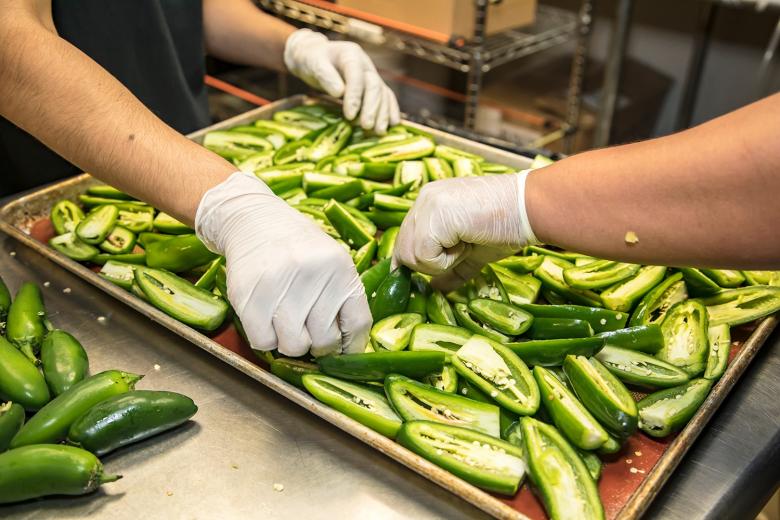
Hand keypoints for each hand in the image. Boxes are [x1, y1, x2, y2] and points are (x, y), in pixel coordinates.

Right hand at [196, 172, 370, 356]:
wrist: (252, 219)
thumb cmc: (297, 247)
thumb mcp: (331, 261)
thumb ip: (344, 296)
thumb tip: (351, 346)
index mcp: (340, 267)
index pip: (357, 324)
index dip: (352, 346)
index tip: (343, 350)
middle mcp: (313, 275)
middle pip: (325, 341)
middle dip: (318, 344)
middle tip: (308, 331)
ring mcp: (279, 285)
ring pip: (294, 346)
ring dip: (290, 342)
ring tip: (286, 322)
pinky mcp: (248, 296)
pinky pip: (263, 342)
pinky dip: (265, 338)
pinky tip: (266, 319)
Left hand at [284, 29, 399, 132]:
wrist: (317, 56)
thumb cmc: (313, 60)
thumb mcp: (313, 64)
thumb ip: (325, 75)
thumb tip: (339, 92)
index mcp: (351, 55)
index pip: (357, 76)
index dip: (355, 96)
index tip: (349, 115)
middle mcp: (365, 65)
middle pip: (374, 86)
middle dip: (371, 108)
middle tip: (366, 126)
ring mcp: (372, 75)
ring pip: (383, 94)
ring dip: (382, 113)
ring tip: (378, 132)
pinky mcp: (373, 86)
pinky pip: (386, 97)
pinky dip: (390, 110)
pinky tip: (392, 124)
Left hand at [393, 172, 538, 291]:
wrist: (530, 209)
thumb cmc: (507, 226)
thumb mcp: (472, 252)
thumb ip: (451, 269)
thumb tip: (434, 290)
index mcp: (429, 203)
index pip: (405, 240)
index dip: (418, 262)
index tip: (437, 271)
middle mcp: (423, 199)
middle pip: (403, 252)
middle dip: (431, 264)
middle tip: (463, 249)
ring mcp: (426, 205)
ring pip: (410, 257)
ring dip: (441, 262)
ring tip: (466, 243)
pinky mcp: (434, 216)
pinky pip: (423, 256)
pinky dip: (446, 260)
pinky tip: (466, 242)